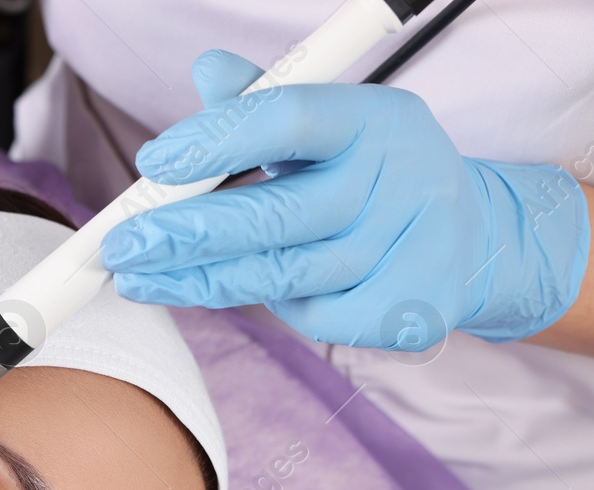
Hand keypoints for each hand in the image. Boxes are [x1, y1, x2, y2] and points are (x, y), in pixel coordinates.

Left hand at [99, 49, 591, 351]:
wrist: (474, 236)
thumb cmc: (371, 172)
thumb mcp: (329, 124)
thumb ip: (262, 103)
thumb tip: (207, 69)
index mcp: (374, 119)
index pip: (289, 119)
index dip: (216, 140)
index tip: (152, 162)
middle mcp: (399, 180)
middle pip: (275, 216)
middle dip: (185, 234)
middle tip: (120, 245)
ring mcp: (409, 250)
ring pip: (281, 276)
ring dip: (198, 282)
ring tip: (136, 279)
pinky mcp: (410, 310)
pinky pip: (311, 316)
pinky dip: (268, 307)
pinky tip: (229, 294)